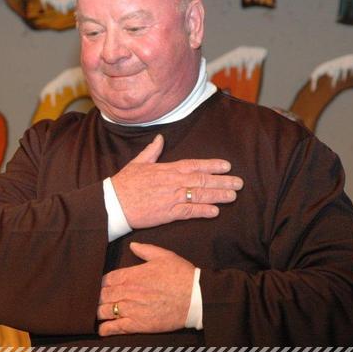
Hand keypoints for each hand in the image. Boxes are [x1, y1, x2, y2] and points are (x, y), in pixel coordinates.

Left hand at [97, 242, 194, 335]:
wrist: (195, 297)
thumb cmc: (181, 275)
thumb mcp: (164, 256)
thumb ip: (145, 250)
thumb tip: (132, 245)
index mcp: (132, 274)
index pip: (107, 279)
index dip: (101, 284)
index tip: (101, 286)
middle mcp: (128, 291)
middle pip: (102, 295)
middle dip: (98, 298)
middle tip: (97, 300)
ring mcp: (131, 309)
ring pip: (104, 311)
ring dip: (99, 312)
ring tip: (98, 314)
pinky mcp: (138, 324)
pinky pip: (115, 328)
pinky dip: (106, 329)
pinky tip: (102, 329)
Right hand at [111, 134, 243, 228]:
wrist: (113, 203)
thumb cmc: (124, 183)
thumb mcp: (138, 162)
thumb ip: (152, 150)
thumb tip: (160, 138)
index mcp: (167, 168)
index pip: (195, 165)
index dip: (213, 165)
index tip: (227, 166)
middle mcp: (173, 182)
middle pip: (203, 180)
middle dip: (223, 181)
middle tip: (239, 183)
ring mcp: (172, 198)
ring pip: (200, 195)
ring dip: (218, 195)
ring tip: (233, 196)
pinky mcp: (168, 213)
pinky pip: (189, 212)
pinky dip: (203, 211)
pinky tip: (215, 212)